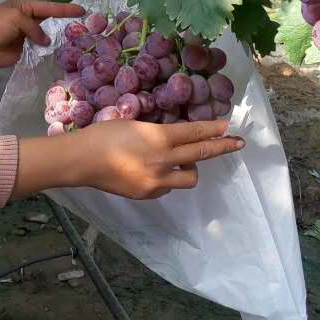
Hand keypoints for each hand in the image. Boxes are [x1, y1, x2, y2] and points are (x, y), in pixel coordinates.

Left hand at [0, 0, 84, 73]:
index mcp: (25, 8)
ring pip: (48, 38)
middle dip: (66, 24)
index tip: (83, 10)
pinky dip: (51, 53)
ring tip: (80, 41)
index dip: (66, 9)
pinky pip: (41, 52)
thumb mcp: (15, 18)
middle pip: (51, 22)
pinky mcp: (25, 53)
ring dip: (60, 40)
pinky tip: (64, 54)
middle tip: (86, 27)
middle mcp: (28, 22)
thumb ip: (34, 27)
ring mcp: (27, 38)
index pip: (49, 7)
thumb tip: (46, 41)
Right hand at [13, 119, 243, 200]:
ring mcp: (157, 180)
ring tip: (180, 161)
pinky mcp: (148, 194)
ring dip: (190, 168)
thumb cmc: (102, 135)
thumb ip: (156, 133)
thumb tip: (172, 138)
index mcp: (159, 137)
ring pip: (189, 177)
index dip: (213, 129)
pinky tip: (151, 171)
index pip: (195, 133)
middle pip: (201, 153)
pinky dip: (167, 179)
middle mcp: (164, 159)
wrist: (81, 161)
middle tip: (238, 143)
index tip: (228, 126)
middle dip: (222, 147)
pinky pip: (168, 187)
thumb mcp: (134, 124)